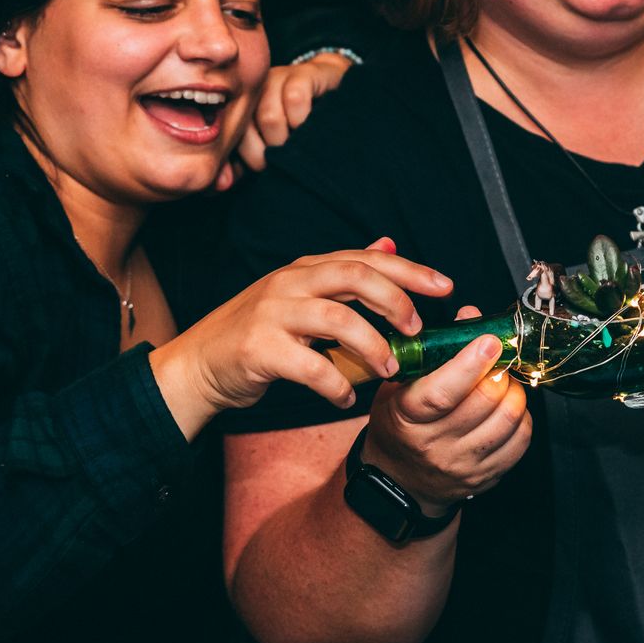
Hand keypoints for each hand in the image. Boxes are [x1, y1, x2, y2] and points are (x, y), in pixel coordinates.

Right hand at [150, 241, 450, 435]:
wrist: (198, 366)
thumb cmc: (257, 335)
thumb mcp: (300, 295)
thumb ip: (343, 273)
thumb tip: (389, 243)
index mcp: (305, 270)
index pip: (366, 259)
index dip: (409, 270)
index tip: (445, 287)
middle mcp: (290, 284)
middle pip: (355, 276)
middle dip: (396, 301)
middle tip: (417, 330)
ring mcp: (272, 314)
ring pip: (338, 319)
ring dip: (373, 346)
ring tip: (389, 369)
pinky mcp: (259, 349)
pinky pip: (311, 367)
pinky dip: (337, 385)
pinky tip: (346, 399)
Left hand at [234, 51, 355, 174]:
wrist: (336, 88)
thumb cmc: (303, 122)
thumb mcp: (275, 142)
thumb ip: (248, 161)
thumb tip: (223, 182)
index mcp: (244, 105)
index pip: (233, 136)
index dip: (251, 158)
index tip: (270, 167)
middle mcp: (256, 89)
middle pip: (247, 127)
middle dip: (269, 152)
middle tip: (286, 157)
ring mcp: (279, 78)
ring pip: (269, 114)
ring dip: (286, 137)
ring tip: (299, 142)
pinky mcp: (305, 73)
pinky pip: (295, 97)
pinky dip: (302, 118)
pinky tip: (310, 123)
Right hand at [358, 305, 532, 510]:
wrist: (399, 478)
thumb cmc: (400, 424)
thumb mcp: (402, 383)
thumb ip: (435, 349)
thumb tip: (471, 317)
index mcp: (407, 417)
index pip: (443, 393)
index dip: (471, 364)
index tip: (489, 341)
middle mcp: (434, 445)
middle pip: (484, 402)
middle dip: (498, 372)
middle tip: (496, 361)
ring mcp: (462, 465)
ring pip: (507, 419)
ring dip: (513, 392)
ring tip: (501, 383)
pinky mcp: (485, 477)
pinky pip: (520, 440)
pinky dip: (521, 417)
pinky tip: (506, 408)